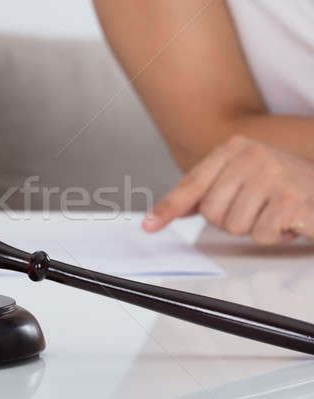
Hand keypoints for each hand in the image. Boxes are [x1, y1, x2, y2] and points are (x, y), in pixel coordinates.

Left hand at [142, 136, 313, 244]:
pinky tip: (289, 221)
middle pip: (210, 212)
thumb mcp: (243, 179)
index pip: (192, 184)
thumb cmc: (284, 185)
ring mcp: (273, 174)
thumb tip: (171, 210)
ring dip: (255, 228)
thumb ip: (208, 191)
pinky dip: (274, 236)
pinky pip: (260, 235)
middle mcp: (252, 155)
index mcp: (234, 148)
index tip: (149, 226)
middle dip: (232, 220)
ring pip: (234, 225)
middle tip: (257, 209)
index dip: (169, 208)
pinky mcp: (291, 198)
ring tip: (274, 212)